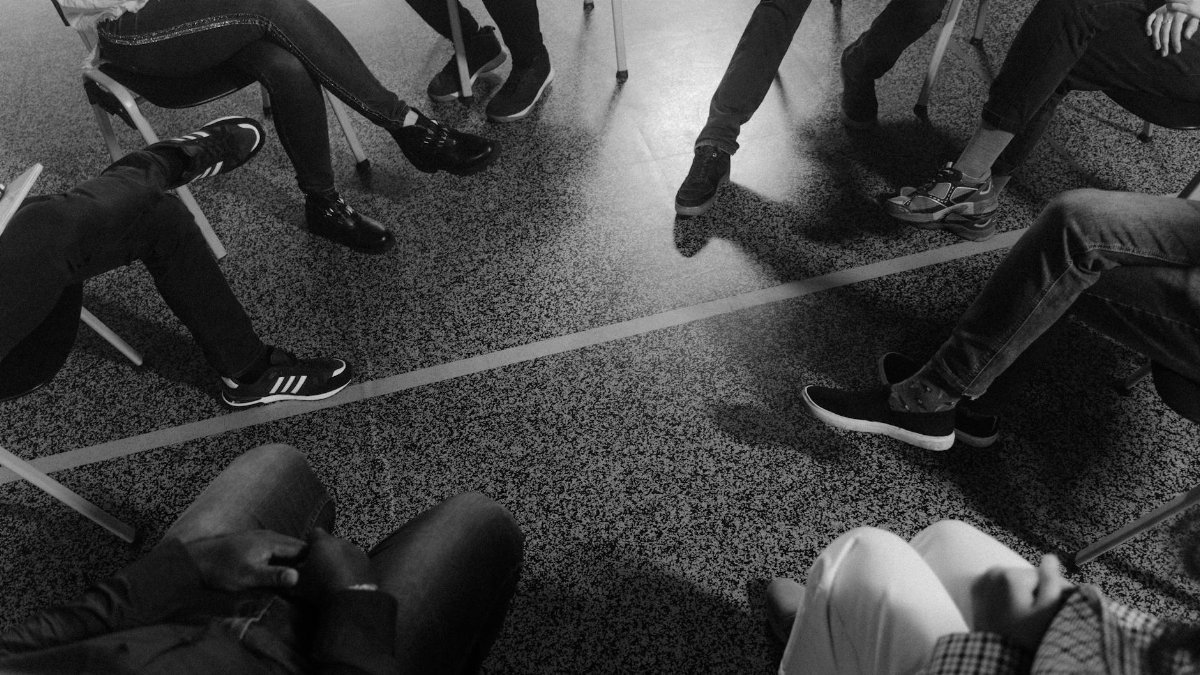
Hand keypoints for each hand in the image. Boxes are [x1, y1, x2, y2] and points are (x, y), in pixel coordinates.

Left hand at [185, 530, 305, 591]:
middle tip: (313, 581)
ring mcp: (261, 537)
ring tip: (300, 578)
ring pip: (286, 548)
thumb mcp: (250, 576)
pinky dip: (283, 559)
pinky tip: (281, 571)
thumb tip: (298, 577)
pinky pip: (277, 549)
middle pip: (297, 547)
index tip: (320, 578)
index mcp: (273, 542)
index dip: (313, 562)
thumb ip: (274, 576)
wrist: (195, 561)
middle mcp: (270, 536)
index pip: (303, 549)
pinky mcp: (253, 543)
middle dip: (306, 561)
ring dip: (294, 561)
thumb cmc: (223, 570)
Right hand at [295, 527, 373, 601]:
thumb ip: (292, 574)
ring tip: (335, 576)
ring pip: (346, 552)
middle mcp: (342, 541)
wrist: (352, 599)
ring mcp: (358, 551)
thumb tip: (288, 573)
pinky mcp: (369, 563)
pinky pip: (357, 562)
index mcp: (323, 542)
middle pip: (331, 543)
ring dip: (340, 559)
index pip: (314, 533)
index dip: (309, 543)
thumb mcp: (300, 582)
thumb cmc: (321, 587)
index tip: (306, 554)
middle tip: (320, 567)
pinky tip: (348, 581)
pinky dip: (352, 568)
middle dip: (326, 552)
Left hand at [971, 554, 1074, 650]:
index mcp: (1009, 575)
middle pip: (1027, 578)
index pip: (1042, 576)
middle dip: (1035, 593)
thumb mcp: (1045, 612)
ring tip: (1024, 617)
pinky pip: (999, 587)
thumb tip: (1051, 558)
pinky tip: (1011, 613)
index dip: (1053, 592)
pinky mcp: (975, 591)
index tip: (1055, 608)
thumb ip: (1052, 582)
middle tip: (1037, 616)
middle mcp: (991, 573)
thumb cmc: (1023, 638)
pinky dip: (1007, 596)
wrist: (993, 657)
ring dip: (1022, 594)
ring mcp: (981, 581)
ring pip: (1014, 582)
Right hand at [1150, 4, 1199, 52]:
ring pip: (1156, 26)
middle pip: (1165, 30)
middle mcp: (1169, 13)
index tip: (1177, 51)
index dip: (1176, 41)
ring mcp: (1162, 12)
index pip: (1176, 30)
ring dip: (1155, 38)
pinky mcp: (1156, 11)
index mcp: (1180, 14)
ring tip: (1156, 47)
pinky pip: (1149, 19)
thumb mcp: (1196, 17)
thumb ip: (1192, 26)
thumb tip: (1187, 37)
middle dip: (1164, 43)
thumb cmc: (1191, 10)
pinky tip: (1148, 34)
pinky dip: (1147, 26)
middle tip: (1164, 53)